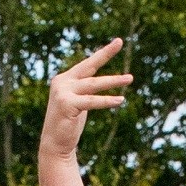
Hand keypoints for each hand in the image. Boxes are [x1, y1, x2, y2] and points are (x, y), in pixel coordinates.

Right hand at [42, 39, 130, 161]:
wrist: (55, 143)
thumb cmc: (69, 122)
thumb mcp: (79, 101)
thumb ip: (86, 90)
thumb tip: (101, 82)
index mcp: (65, 79)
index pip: (88, 64)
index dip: (103, 53)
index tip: (118, 41)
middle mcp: (62, 82)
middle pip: (89, 66)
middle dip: (105, 53)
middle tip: (120, 41)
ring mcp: (63, 92)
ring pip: (94, 84)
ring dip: (113, 81)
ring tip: (130, 78)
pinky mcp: (66, 104)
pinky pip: (92, 101)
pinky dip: (107, 101)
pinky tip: (120, 99)